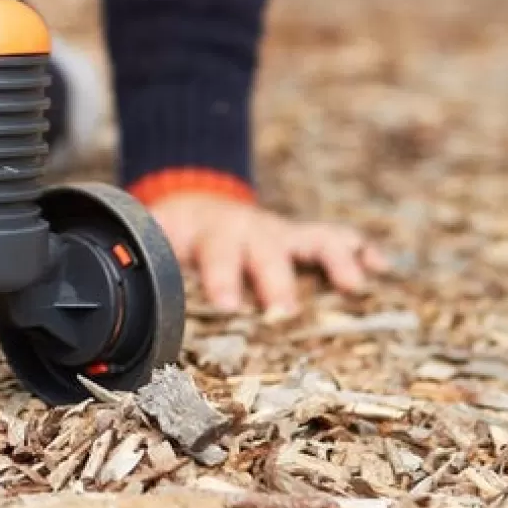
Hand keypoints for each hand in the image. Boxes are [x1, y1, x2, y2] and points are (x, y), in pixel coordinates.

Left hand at [146, 191, 386, 317]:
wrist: (195, 196)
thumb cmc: (177, 234)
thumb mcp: (153, 243)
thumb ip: (146, 264)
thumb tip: (126, 292)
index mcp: (210, 236)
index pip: (215, 256)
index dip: (221, 278)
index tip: (227, 305)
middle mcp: (250, 231)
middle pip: (267, 252)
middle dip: (277, 280)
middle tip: (285, 310)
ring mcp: (281, 232)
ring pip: (311, 240)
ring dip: (333, 260)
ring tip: (354, 285)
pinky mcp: (302, 237)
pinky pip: (336, 238)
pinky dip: (362, 250)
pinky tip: (382, 267)